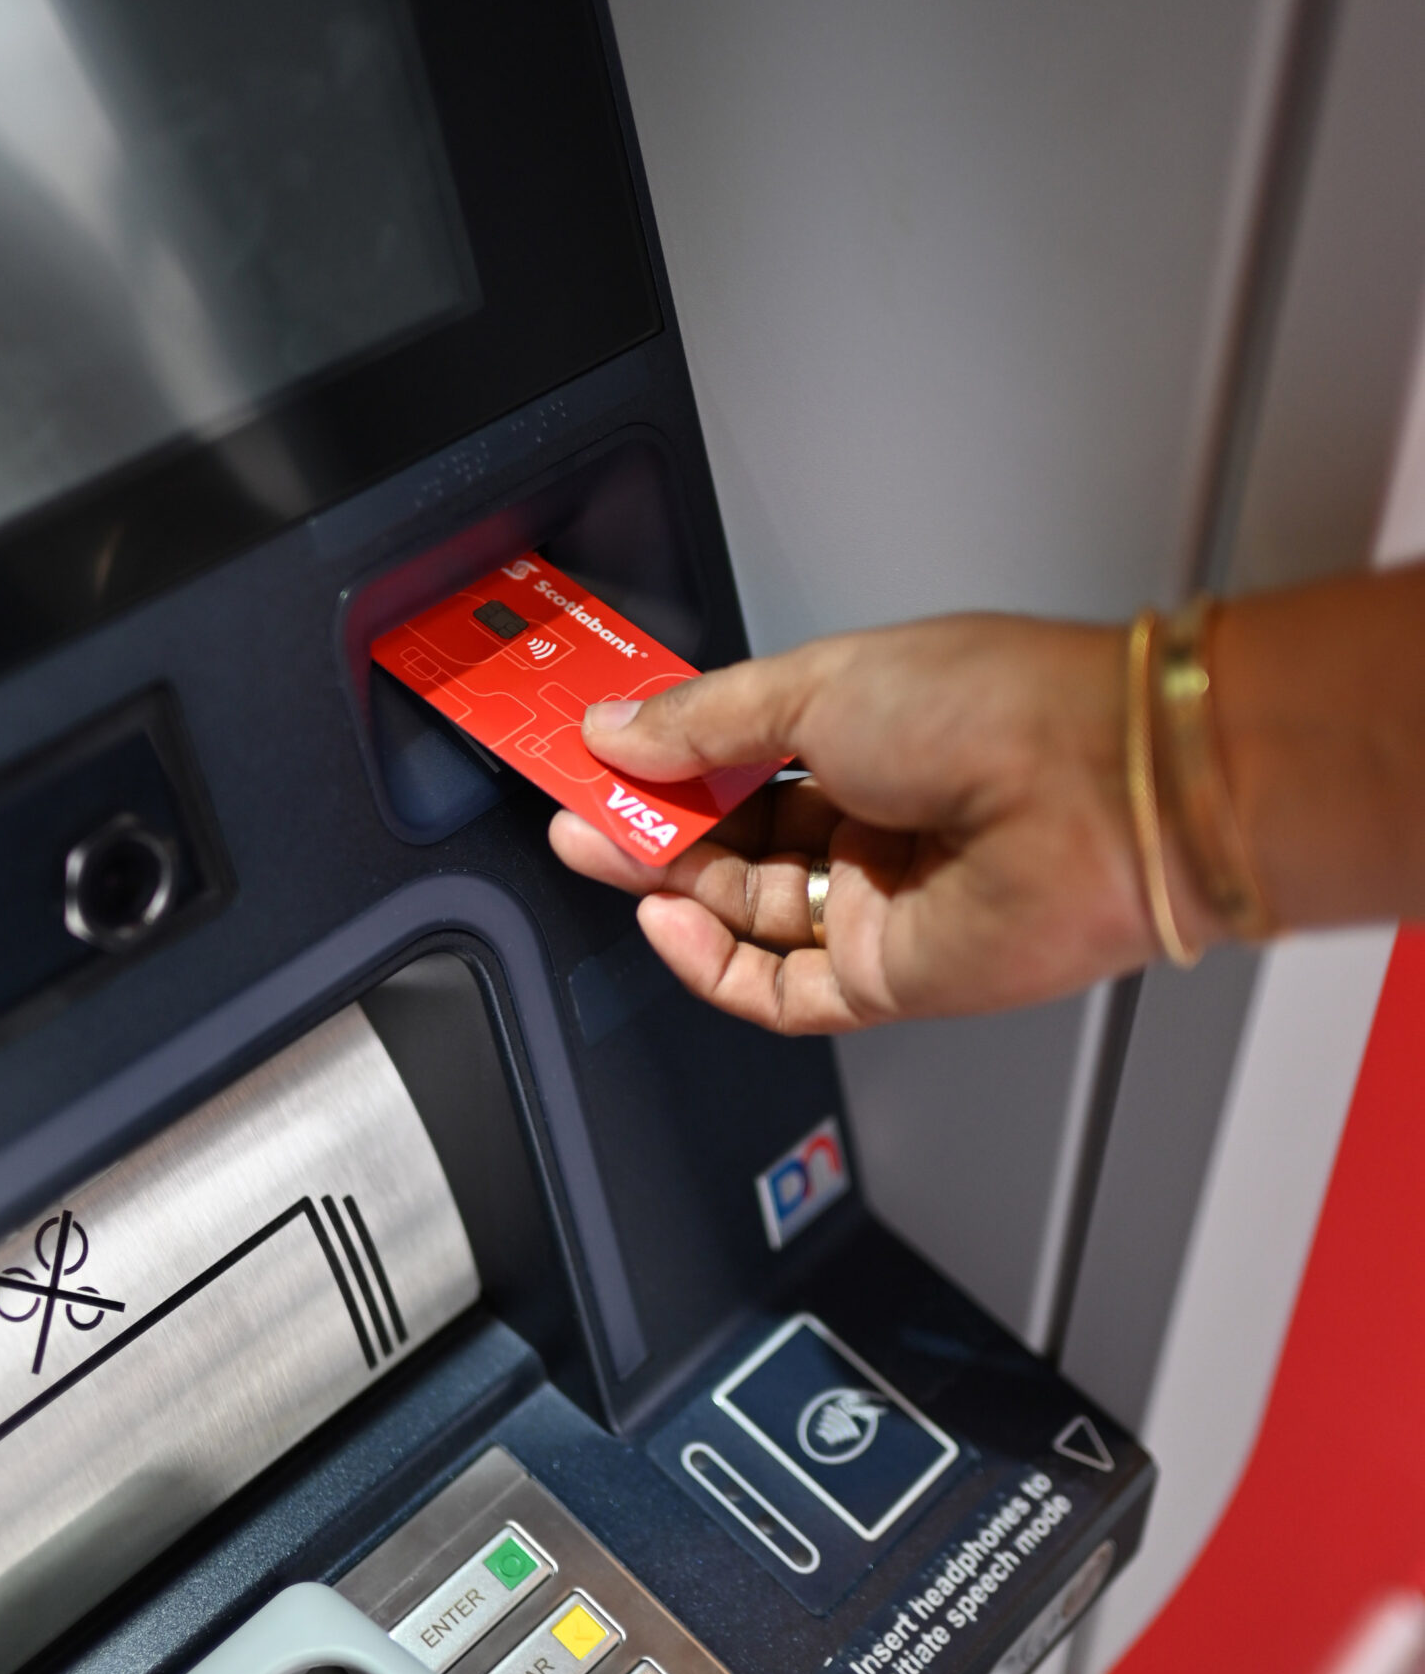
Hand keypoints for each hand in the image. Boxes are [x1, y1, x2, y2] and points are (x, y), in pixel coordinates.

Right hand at [548, 615, 1169, 1033]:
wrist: (1097, 791)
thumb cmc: (992, 709)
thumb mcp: (818, 684)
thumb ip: (706, 720)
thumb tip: (618, 726)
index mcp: (870, 732)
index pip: (739, 758)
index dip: (663, 760)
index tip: (593, 753)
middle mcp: (877, 820)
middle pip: (735, 840)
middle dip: (651, 825)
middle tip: (577, 810)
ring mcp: (884, 902)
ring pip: (748, 913)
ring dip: (669, 883)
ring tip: (602, 847)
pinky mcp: (893, 977)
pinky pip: (783, 989)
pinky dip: (715, 962)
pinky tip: (668, 918)